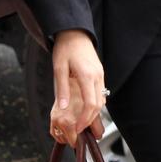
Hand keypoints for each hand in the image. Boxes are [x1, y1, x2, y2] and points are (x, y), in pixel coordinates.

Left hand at [49, 29, 104, 144]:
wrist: (74, 32)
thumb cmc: (65, 48)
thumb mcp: (59, 68)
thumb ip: (62, 89)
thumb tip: (63, 108)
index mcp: (87, 75)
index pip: (91, 104)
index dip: (85, 119)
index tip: (78, 128)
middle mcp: (97, 76)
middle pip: (99, 105)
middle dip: (90, 120)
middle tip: (79, 129)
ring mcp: (100, 74)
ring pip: (102, 100)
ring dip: (93, 112)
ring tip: (82, 121)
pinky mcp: (100, 73)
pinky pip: (101, 92)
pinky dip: (95, 103)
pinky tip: (86, 107)